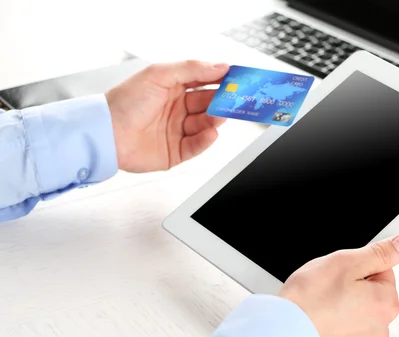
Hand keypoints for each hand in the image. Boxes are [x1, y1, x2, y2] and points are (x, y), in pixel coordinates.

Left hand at [105, 60, 228, 172]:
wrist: (105, 134)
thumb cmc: (124, 102)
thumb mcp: (159, 75)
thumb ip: (191, 69)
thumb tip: (220, 66)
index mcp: (172, 88)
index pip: (203, 82)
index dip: (220, 79)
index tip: (237, 78)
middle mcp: (176, 109)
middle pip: (208, 104)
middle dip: (222, 101)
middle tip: (236, 99)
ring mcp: (176, 131)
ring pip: (205, 125)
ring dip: (215, 120)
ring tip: (220, 116)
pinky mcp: (175, 152)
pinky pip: (196, 146)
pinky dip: (206, 140)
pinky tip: (211, 133)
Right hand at [279, 235, 398, 336]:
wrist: (282, 334)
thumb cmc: (310, 300)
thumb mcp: (347, 262)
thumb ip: (380, 253)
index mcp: (386, 304)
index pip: (382, 272)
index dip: (358, 268)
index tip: (341, 274)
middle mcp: (381, 330)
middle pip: (372, 296)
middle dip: (353, 289)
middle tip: (328, 288)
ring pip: (358, 316)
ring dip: (344, 309)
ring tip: (320, 306)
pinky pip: (345, 335)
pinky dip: (334, 327)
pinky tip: (318, 321)